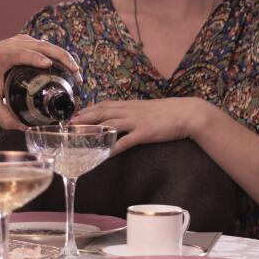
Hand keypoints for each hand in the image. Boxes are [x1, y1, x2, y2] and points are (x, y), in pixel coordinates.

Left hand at [0, 35, 79, 129]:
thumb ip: (3, 115)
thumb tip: (24, 128)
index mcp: (3, 56)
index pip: (21, 54)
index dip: (34, 58)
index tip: (48, 65)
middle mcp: (13, 44)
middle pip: (42, 46)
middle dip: (62, 58)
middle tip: (76, 75)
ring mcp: (21, 40)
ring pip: (47, 44)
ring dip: (64, 57)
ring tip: (76, 74)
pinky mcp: (26, 41)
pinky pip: (45, 46)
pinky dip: (58, 55)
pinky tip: (67, 67)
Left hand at [70, 98, 214, 154]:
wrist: (189, 113)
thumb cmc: (171, 112)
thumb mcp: (149, 108)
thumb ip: (136, 112)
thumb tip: (126, 117)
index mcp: (131, 104)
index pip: (105, 104)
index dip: (89, 109)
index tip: (76, 113)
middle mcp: (131, 111)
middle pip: (102, 112)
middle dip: (84, 117)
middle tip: (69, 124)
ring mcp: (137, 121)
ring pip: (109, 123)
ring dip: (93, 129)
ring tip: (79, 136)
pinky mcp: (145, 133)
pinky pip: (126, 141)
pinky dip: (114, 147)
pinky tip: (105, 153)